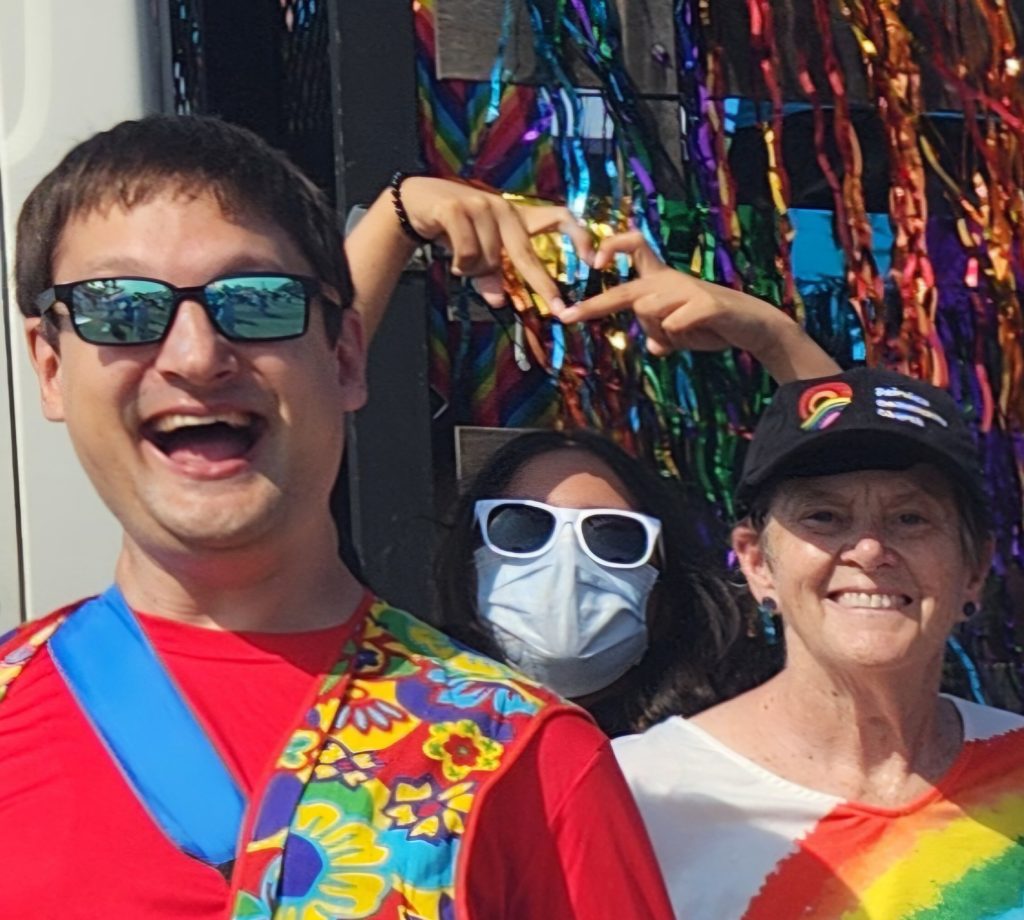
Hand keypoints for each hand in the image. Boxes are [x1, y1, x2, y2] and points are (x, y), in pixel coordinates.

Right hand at [399, 177, 594, 310]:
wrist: (416, 202)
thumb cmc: (454, 229)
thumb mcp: (478, 254)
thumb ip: (491, 275)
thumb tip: (500, 301)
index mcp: (517, 218)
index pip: (559, 218)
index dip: (580, 237)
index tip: (593, 261)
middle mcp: (505, 210)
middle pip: (528, 254)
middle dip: (543, 284)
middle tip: (557, 308)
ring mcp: (481, 207)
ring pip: (489, 261)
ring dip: (475, 272)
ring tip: (462, 265)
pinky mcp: (457, 209)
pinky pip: (467, 253)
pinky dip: (460, 265)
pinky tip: (452, 260)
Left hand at [553, 232, 839, 381]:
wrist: (754, 328)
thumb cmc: (714, 327)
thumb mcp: (682, 335)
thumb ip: (664, 336)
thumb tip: (654, 346)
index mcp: (661, 281)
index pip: (633, 249)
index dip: (612, 248)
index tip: (593, 264)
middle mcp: (670, 280)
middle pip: (627, 292)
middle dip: (594, 306)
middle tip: (567, 318)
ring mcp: (687, 290)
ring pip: (648, 314)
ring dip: (662, 333)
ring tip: (689, 334)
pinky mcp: (705, 304)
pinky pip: (674, 325)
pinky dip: (681, 335)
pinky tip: (701, 333)